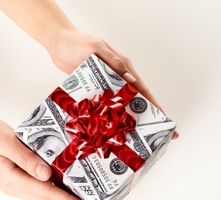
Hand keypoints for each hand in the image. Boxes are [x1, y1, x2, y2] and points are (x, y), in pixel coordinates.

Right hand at [0, 113, 98, 199]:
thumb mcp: (5, 141)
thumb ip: (26, 158)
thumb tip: (45, 174)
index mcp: (11, 179)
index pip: (46, 194)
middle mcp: (16, 186)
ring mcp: (18, 184)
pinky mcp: (21, 178)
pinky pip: (43, 191)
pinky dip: (57, 197)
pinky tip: (69, 198)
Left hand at [47, 28, 178, 138]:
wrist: (57, 43)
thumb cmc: (77, 42)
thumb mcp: (97, 49)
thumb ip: (114, 63)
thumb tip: (131, 79)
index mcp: (123, 66)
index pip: (141, 87)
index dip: (153, 103)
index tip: (163, 117)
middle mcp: (117, 77)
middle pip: (133, 98)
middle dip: (143, 115)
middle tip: (150, 134)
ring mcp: (105, 84)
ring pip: (119, 104)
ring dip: (124, 118)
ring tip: (131, 136)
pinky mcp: (93, 89)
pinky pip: (103, 104)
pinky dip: (107, 115)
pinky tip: (107, 128)